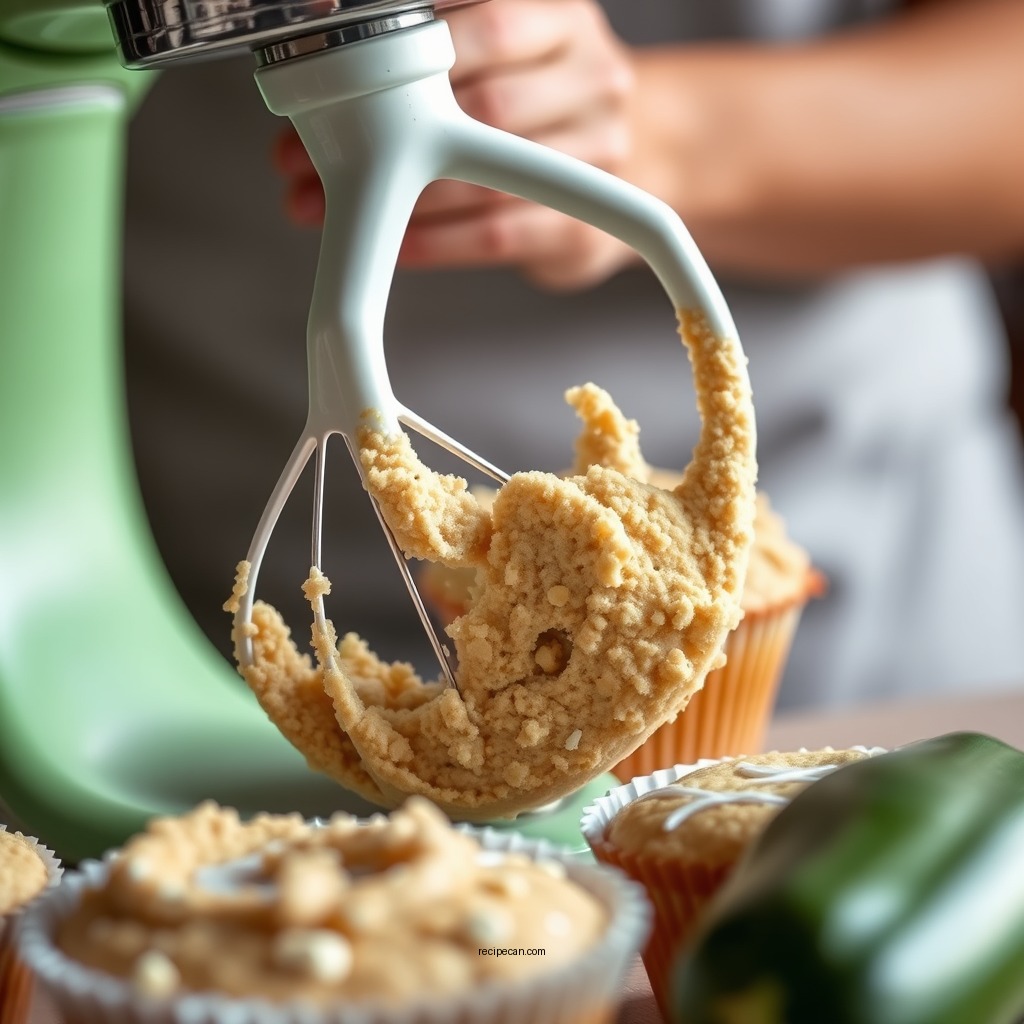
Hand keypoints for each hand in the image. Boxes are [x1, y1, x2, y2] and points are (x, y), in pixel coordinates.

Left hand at [273, 0, 639, 290]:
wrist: (634, 158)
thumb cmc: (538, 97)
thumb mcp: (503, 45)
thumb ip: (433, 37)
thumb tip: (321, 34)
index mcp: (561, 19)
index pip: (490, 16)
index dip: (408, 38)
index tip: (330, 60)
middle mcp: (590, 78)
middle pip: (485, 102)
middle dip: (386, 128)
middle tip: (300, 152)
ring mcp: (597, 155)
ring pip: (488, 175)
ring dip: (394, 193)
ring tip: (318, 202)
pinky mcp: (581, 228)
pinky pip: (497, 235)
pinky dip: (434, 241)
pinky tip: (387, 239)